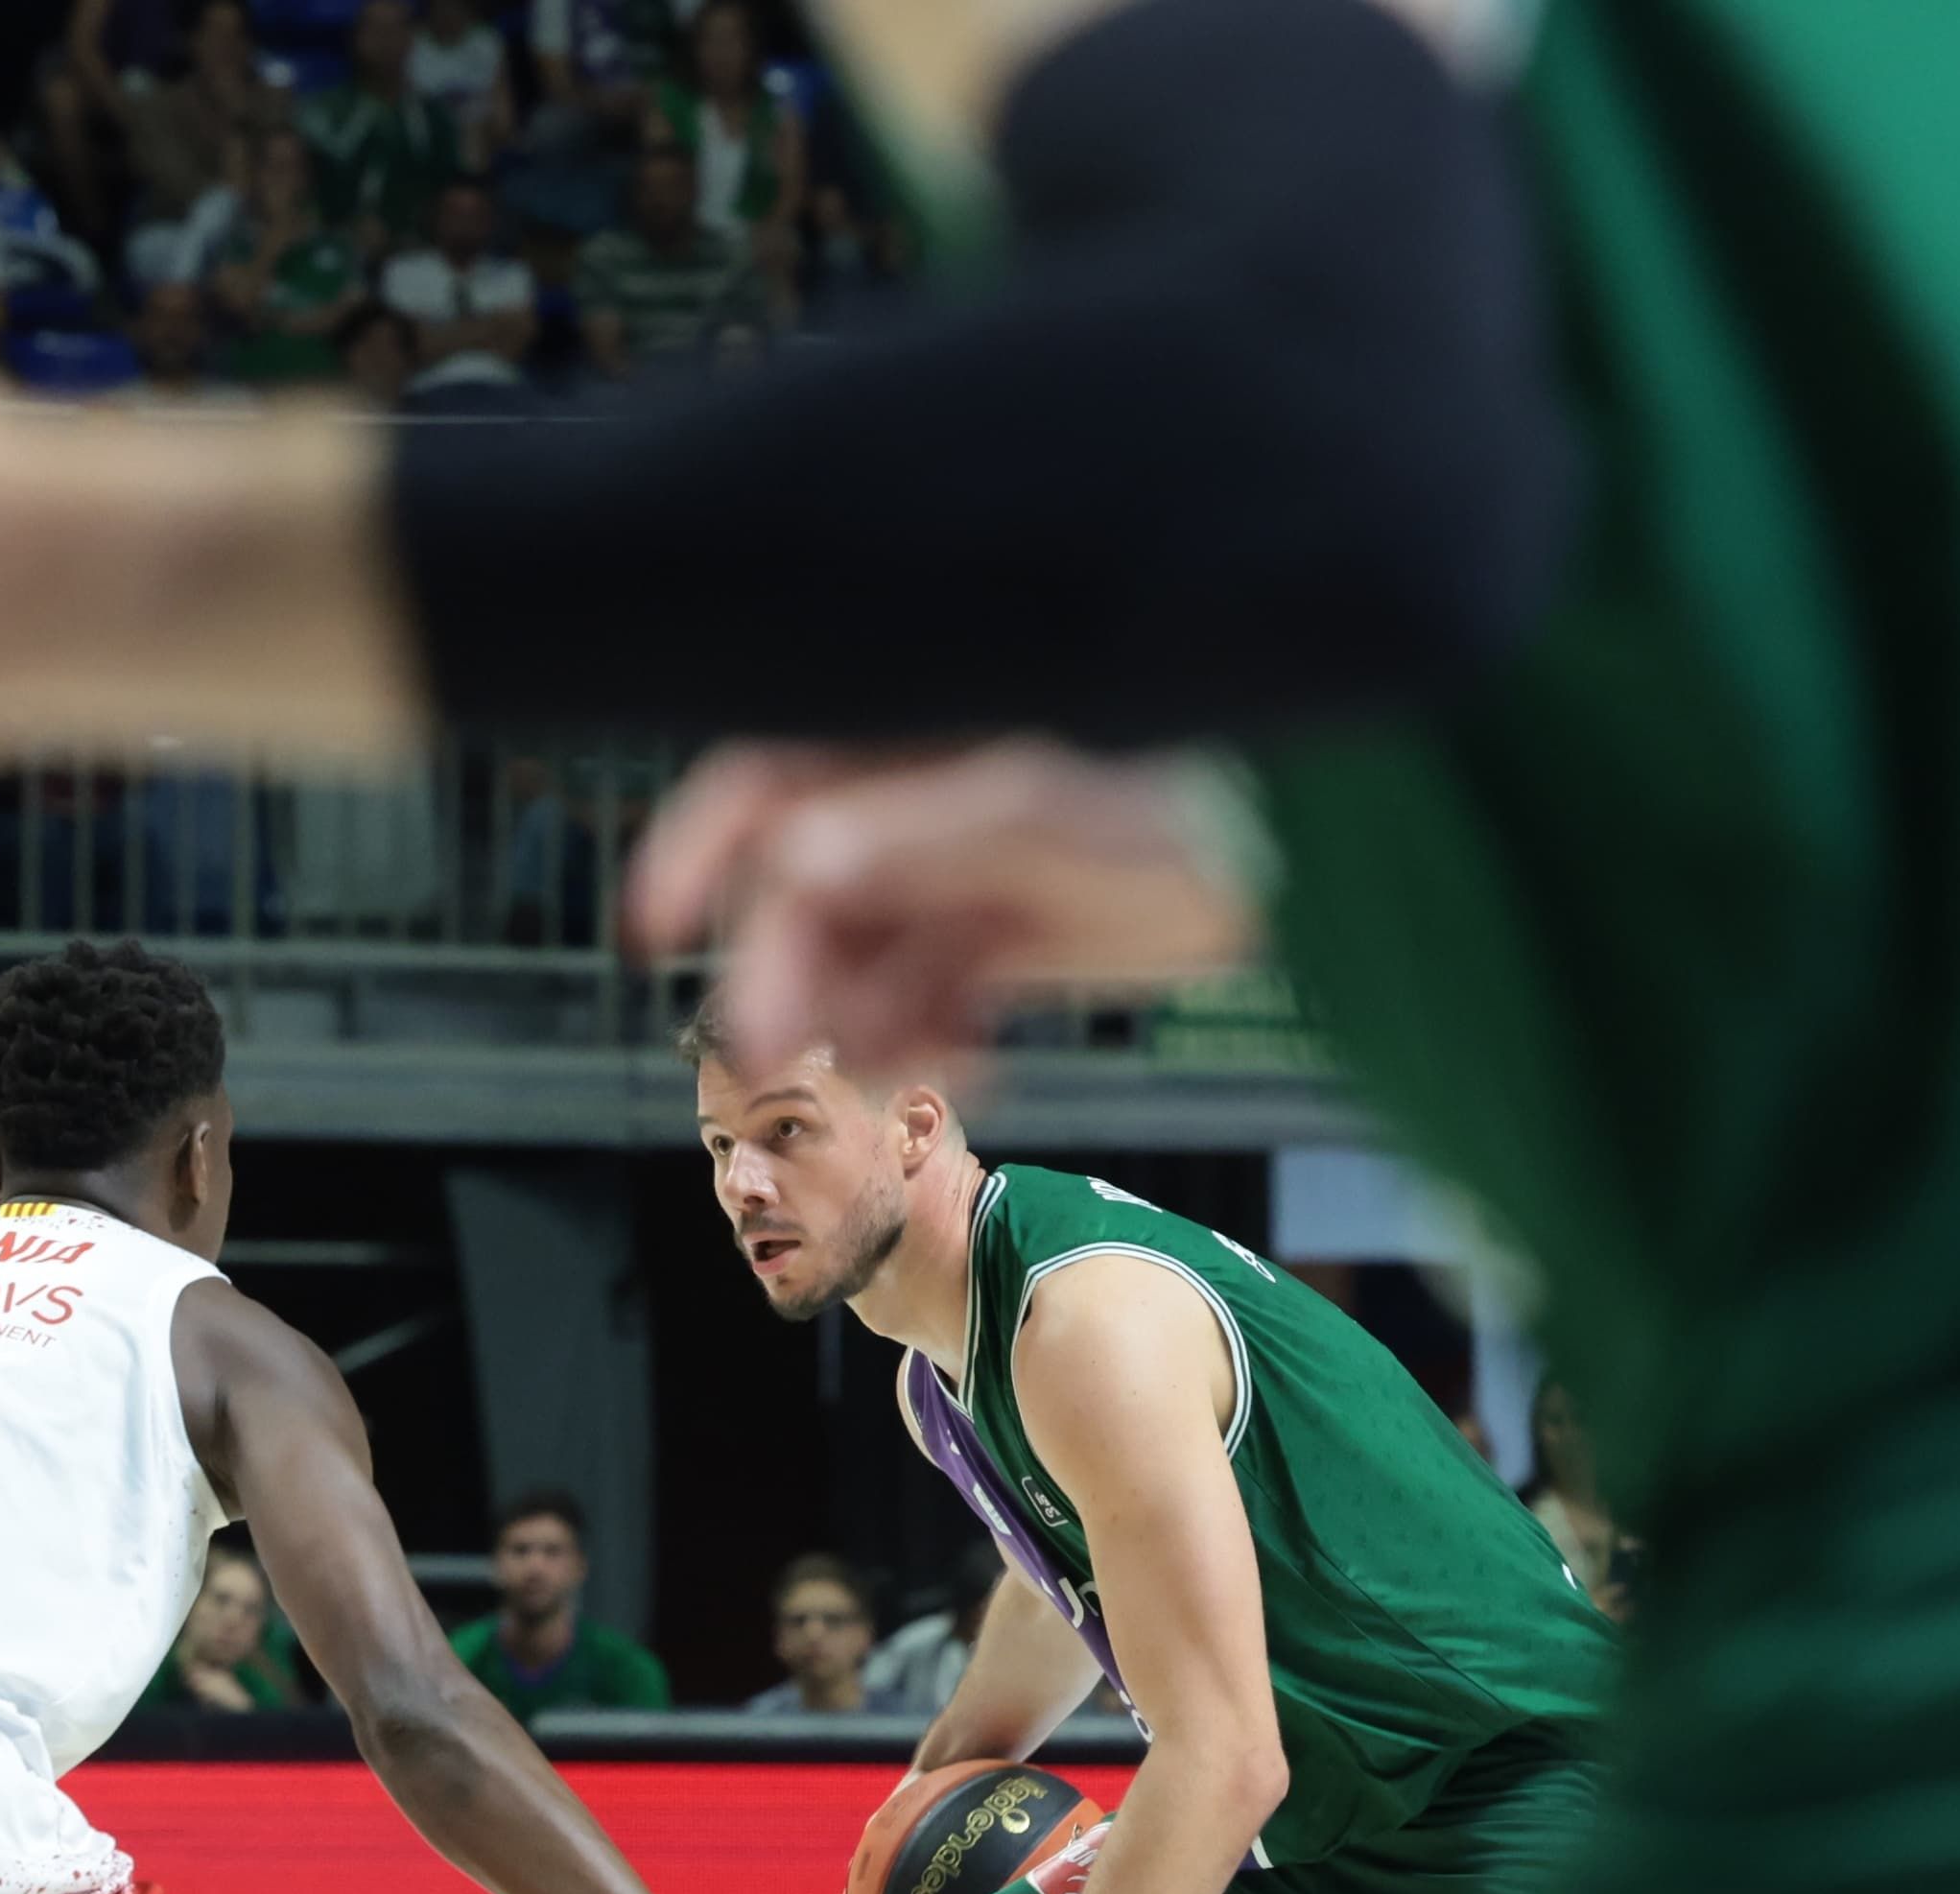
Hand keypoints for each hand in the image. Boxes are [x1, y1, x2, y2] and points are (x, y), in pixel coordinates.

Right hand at [623, 741, 1263, 1077]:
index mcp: (904, 746)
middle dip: (784, 983)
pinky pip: (924, 1014)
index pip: (764, 787)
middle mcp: (913, 815)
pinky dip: (927, 1054)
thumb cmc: (1183, 783)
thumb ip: (915, 834)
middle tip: (781, 1059)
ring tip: (889, 1081)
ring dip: (855, 1036)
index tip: (656, 930)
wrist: (1303, 848)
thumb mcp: (1038, 800)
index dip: (699, 853)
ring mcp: (954, 885)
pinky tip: (963, 1074)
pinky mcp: (999, 950)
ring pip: (854, 974)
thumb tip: (795, 864)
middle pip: (799, 905)